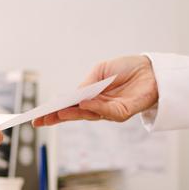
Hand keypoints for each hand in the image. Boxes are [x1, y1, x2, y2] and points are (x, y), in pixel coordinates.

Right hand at [33, 55, 158, 127]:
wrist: (151, 68)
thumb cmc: (127, 68)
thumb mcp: (101, 71)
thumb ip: (87, 84)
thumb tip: (74, 95)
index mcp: (92, 97)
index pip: (70, 106)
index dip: (54, 111)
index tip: (37, 117)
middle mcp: (99, 107)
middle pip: (75, 114)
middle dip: (57, 117)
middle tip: (41, 121)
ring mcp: (111, 111)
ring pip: (89, 115)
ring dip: (74, 114)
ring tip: (59, 112)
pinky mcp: (124, 112)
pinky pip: (109, 112)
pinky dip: (96, 108)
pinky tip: (85, 104)